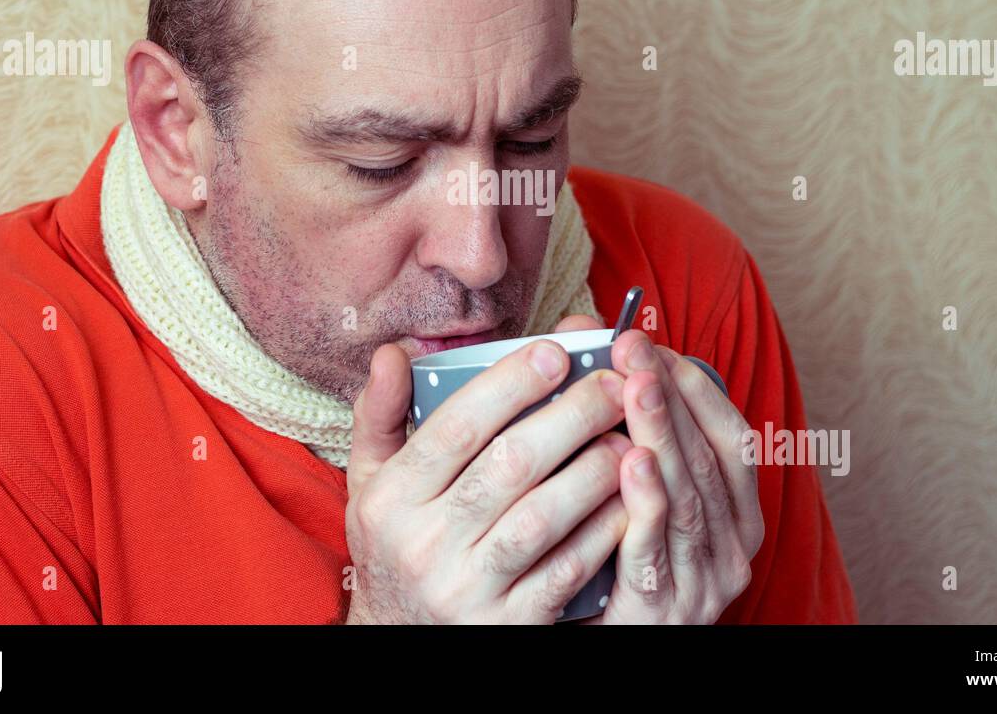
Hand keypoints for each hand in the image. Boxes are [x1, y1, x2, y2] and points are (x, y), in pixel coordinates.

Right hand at [343, 315, 632, 623]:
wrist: (399, 645)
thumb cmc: (395, 547)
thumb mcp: (369, 484)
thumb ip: (379, 415)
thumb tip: (395, 351)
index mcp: (389, 499)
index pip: (456, 426)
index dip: (511, 384)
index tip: (556, 352)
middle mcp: (423, 544)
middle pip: (509, 464)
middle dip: (571, 416)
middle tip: (612, 385)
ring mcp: (467, 589)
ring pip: (543, 516)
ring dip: (594, 470)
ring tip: (625, 438)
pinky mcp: (509, 624)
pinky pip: (567, 569)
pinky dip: (602, 531)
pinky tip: (626, 499)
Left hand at [590, 330, 763, 623]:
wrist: (608, 642)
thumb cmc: (622, 565)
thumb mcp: (642, 499)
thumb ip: (634, 429)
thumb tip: (593, 340)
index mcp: (737, 517)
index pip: (732, 441)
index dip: (697, 389)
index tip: (659, 345)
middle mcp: (730, 548)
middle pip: (706, 460)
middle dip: (670, 396)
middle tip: (635, 346)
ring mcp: (701, 582)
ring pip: (686, 497)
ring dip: (660, 433)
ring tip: (634, 383)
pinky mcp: (661, 610)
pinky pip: (653, 549)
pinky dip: (646, 502)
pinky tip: (631, 462)